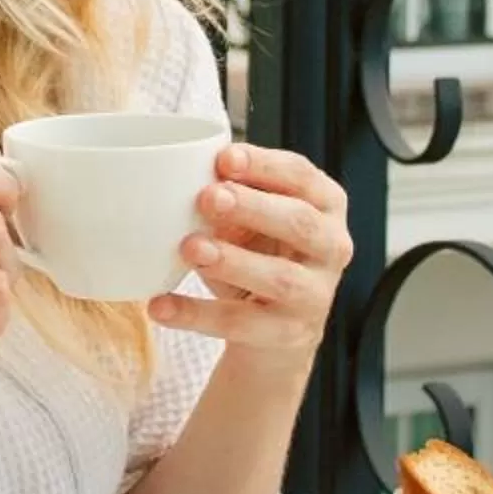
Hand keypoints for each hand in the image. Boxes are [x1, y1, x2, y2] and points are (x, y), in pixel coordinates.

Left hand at [148, 142, 351, 355]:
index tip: (224, 158)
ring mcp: (315, 295)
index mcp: (326, 205)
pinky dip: (196, 314)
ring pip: (279, 278)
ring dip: (232, 260)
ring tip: (190, 248)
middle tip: (207, 197)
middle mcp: (332, 247)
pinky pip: (242, 324)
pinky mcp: (289, 334)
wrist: (273, 334)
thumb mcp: (249, 221)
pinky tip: (160, 305)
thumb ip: (230, 198)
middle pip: (299, 222)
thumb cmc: (260, 256)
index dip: (264, 165)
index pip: (301, 176)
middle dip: (253, 207)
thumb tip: (186, 178)